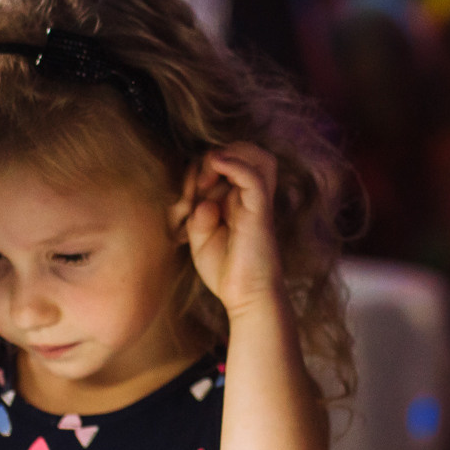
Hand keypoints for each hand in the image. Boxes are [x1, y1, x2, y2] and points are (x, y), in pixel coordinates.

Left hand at [182, 143, 283, 316]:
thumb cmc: (226, 271)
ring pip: (257, 156)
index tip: (189, 190)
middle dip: (217, 155)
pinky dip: (234, 163)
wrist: (247, 298)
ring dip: (230, 155)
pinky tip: (217, 163)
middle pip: (246, 151)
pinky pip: (253, 176)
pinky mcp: (260, 212)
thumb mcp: (200, 238)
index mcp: (237, 199)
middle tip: (199, 181)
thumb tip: (204, 202)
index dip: (203, 165)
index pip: (226, 161)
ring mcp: (257, 202)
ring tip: (210, 175)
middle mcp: (250, 196)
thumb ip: (197, 214)